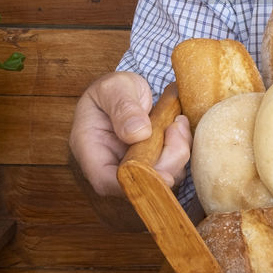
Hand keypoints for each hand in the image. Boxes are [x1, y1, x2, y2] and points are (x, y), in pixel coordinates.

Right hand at [69, 71, 192, 197]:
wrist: (126, 89)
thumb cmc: (113, 89)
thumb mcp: (114, 88)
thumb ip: (124, 108)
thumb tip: (138, 132)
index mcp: (90, 149)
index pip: (106, 180)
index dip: (135, 184)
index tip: (163, 175)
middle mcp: (111, 164)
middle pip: (138, 184)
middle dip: (165, 165)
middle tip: (176, 130)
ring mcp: (132, 166)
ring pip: (160, 177)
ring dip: (177, 154)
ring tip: (177, 122)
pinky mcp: (151, 162)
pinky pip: (171, 166)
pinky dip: (181, 148)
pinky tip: (179, 125)